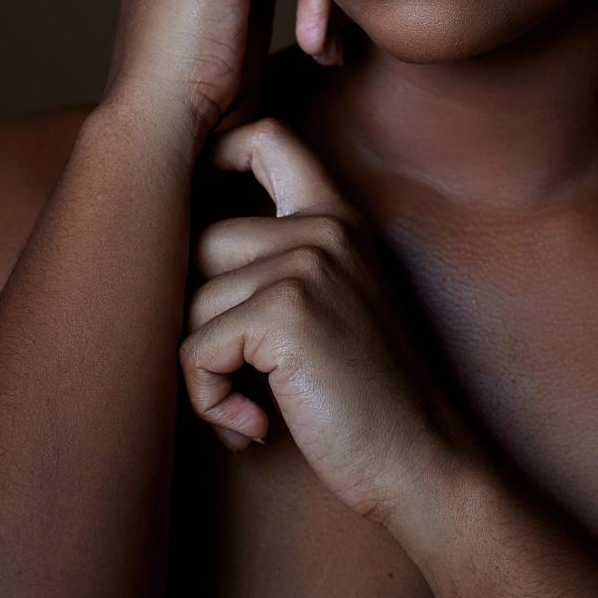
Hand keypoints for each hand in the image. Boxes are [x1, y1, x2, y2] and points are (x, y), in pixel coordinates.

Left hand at [180, 115, 479, 527]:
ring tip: (249, 403)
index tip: (194, 213)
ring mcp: (306, 264)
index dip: (214, 157)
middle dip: (196, 314)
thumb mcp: (337, 300)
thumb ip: (283, 259)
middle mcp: (323, 227)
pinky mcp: (285, 313)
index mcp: (337, 217)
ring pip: (192, 303)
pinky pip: (195, 349)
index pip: (267, 137)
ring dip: (205, 370)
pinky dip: (208, 399)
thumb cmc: (369, 395)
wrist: (422, 459)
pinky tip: (251, 422)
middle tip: (230, 369)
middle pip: (201, 238)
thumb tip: (175, 251)